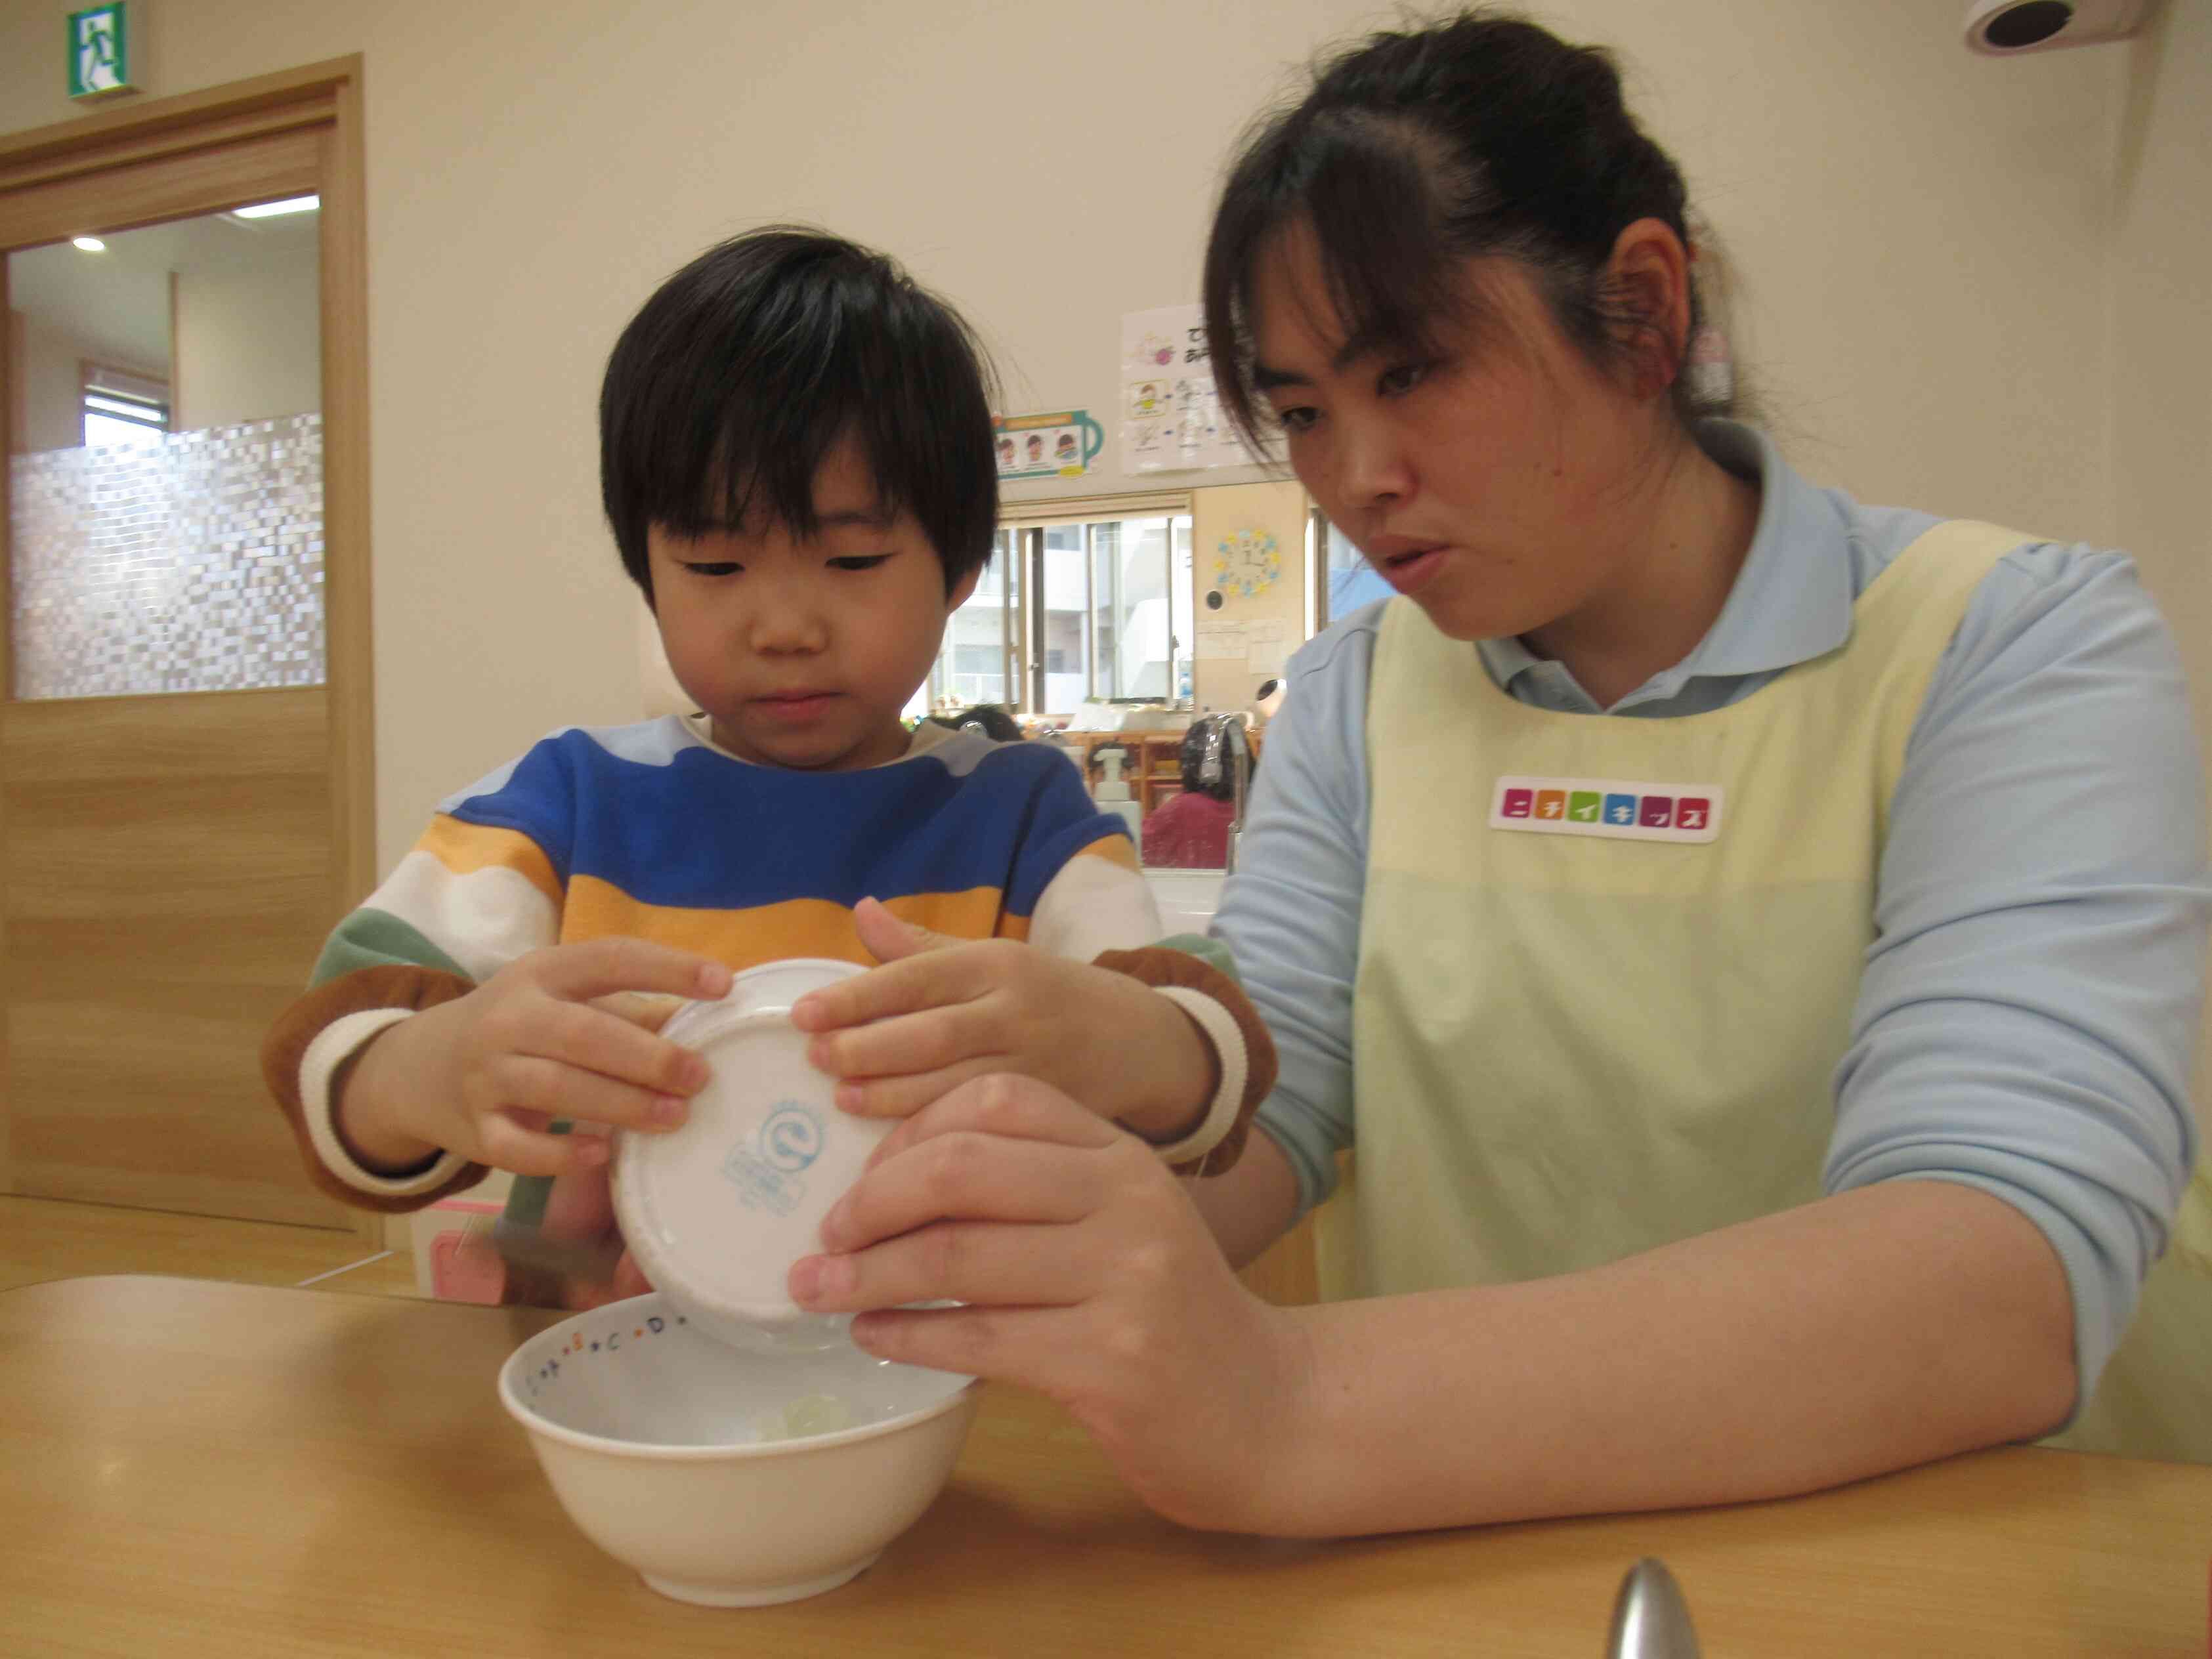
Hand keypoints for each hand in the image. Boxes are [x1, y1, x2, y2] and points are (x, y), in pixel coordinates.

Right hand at [335, 938, 732, 1176]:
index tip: (723, 984)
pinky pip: (518, 1148)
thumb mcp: (563, 1000)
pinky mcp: (474, 1130)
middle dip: (648, 1055)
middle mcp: (509, 1018)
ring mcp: (486, 1075)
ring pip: (557, 1087)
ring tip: (676, 1116)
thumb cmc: (521, 1027)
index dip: (668, 969)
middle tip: (700, 1076)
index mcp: (542, 973)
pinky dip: (561, 1154)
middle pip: (584, 1032)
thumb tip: (712, 1023)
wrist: (418, 1068)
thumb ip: (630, 1010)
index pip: (609, 960)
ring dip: (621, 1104)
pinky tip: (604, 1153)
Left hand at [786, 1073, 1313, 1531]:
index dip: (912, 1129)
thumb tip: (889, 1181)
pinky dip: (908, 1335)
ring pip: (957, 1256)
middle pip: (964, 1167)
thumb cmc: (1169, 1313)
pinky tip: (874, 1334)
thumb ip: (1034, 1187)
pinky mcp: (1110, 1363)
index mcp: (1122, 1154)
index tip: (863, 1176)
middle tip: (827, 1235)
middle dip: (873, 1200)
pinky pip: (977, 1339)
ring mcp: (1124, 1280)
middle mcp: (1127, 1201)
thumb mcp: (1119, 1221)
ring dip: (868, 1273)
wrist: (1266, 1410)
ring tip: (818, 1288)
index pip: (999, 1099)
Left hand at [790, 898, 1215, 1141]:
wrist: (1139, 1041)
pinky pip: (979, 1124)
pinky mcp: (1045, 1111)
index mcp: (995, 963)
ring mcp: (1034, 1064)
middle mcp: (1014, 1010)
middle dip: (868, 1048)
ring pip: (952, 1084)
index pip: (917, 977)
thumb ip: (923, 948)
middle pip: (931, 1032)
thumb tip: (860, 910)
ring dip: (891, 1095)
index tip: (804, 1014)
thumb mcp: (993, 960)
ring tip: (843, 1099)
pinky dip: (932, 1134)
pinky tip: (892, 1144)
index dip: (857, 997)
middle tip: (816, 1060)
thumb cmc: (1046, 996)